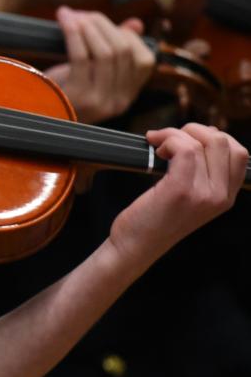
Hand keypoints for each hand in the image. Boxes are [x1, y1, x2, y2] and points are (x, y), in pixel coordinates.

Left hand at [44, 6, 154, 122]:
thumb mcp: (91, 72)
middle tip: (82, 14)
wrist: (36, 114)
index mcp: (127, 96)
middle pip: (123, 51)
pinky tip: (65, 22)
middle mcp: (118, 101)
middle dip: (103, 25)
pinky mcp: (78, 96)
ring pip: (106, 53)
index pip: (144, 60)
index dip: (127, 35)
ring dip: (89, 27)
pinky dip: (74, 34)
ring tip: (73, 17)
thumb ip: (114, 50)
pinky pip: (81, 57)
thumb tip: (136, 23)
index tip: (103, 23)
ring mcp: (99, 101)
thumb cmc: (64, 90)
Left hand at [109, 124, 245, 264]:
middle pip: (225, 142)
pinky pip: (184, 149)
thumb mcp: (190, 198)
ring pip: (204, 142)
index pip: (240, 154)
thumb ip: (202, 173)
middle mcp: (221, 196)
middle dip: (194, 130)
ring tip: (158, 144)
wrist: (135, 246)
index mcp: (226, 197)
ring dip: (176, 134)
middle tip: (169, 139)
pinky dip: (168, 140)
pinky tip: (155, 149)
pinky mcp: (181, 190)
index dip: (213, 137)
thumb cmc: (154, 219)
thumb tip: (203, 135)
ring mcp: (204, 194)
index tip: (188, 140)